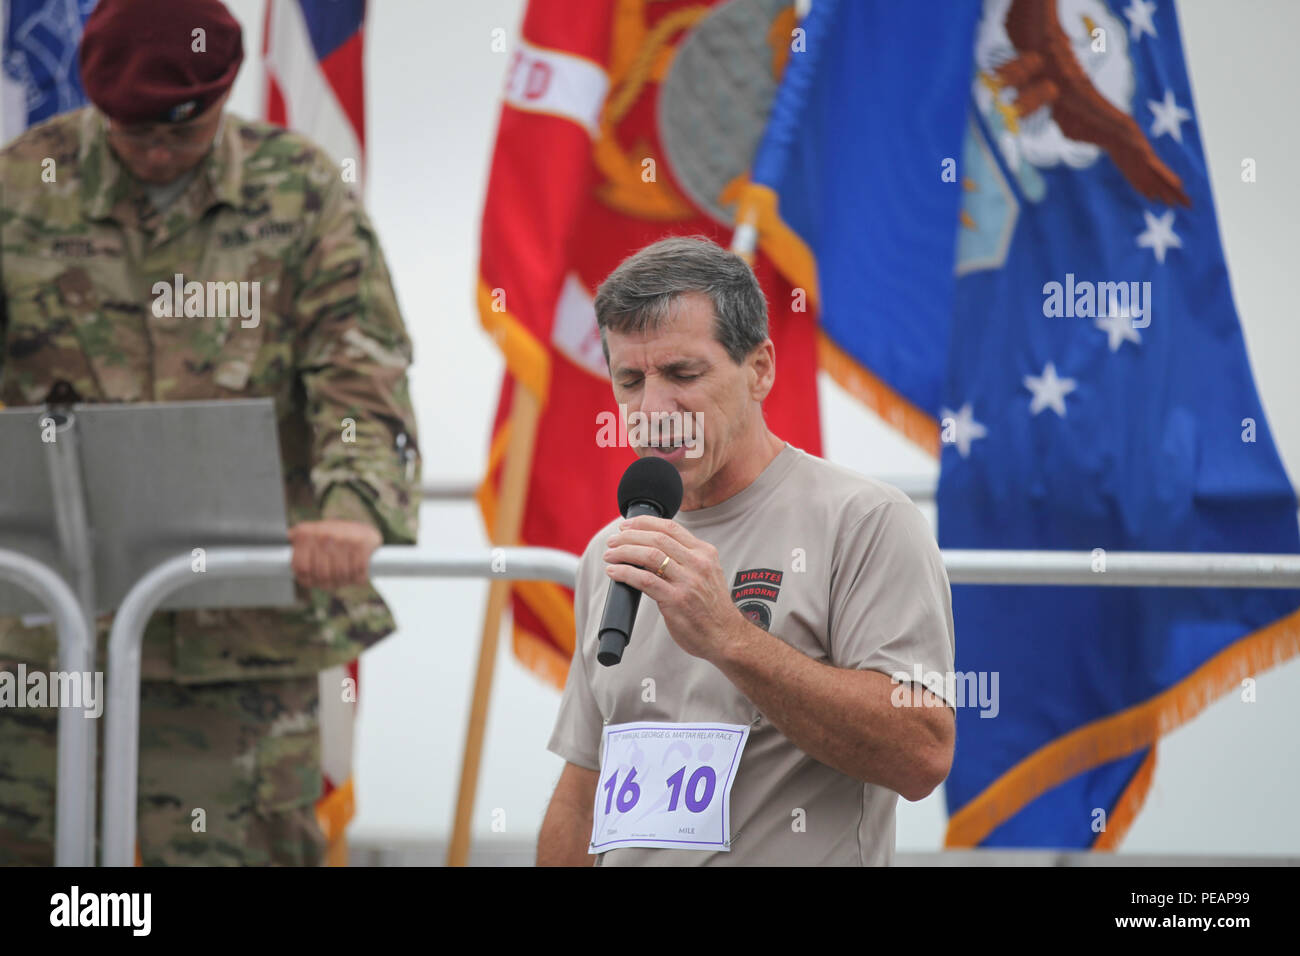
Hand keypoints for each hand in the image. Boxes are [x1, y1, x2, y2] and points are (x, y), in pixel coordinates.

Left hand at [288, 519, 381, 590]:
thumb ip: (295, 544)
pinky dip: (357, 578)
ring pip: (339, 576)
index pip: (299, 567)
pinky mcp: (362, 546)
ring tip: (344, 575)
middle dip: (328, 582)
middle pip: (321, 575)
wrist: (364, 531)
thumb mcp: (310, 535)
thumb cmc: (334, 537)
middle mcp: (324, 534)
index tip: (313, 579)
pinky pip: (357, 574)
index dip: (306, 578)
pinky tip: (356, 572)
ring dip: (343, 581)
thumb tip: (270, 552)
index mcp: (306, 533)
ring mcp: (344, 540)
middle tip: (332, 580)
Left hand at [602, 515, 747, 662]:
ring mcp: (688, 581)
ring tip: (610, 555)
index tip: (627, 525)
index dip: (644, 522)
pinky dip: (625, 573)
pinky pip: (645, 580)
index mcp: (705, 553)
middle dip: (629, 536)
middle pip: (657, 538)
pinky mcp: (676, 600)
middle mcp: (698, 563)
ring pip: (650, 555)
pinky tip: (614, 572)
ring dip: (624, 552)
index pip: (671, 527)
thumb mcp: (707, 574)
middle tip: (613, 541)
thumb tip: (651, 550)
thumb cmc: (712, 608)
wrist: (727, 636)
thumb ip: (686, 560)